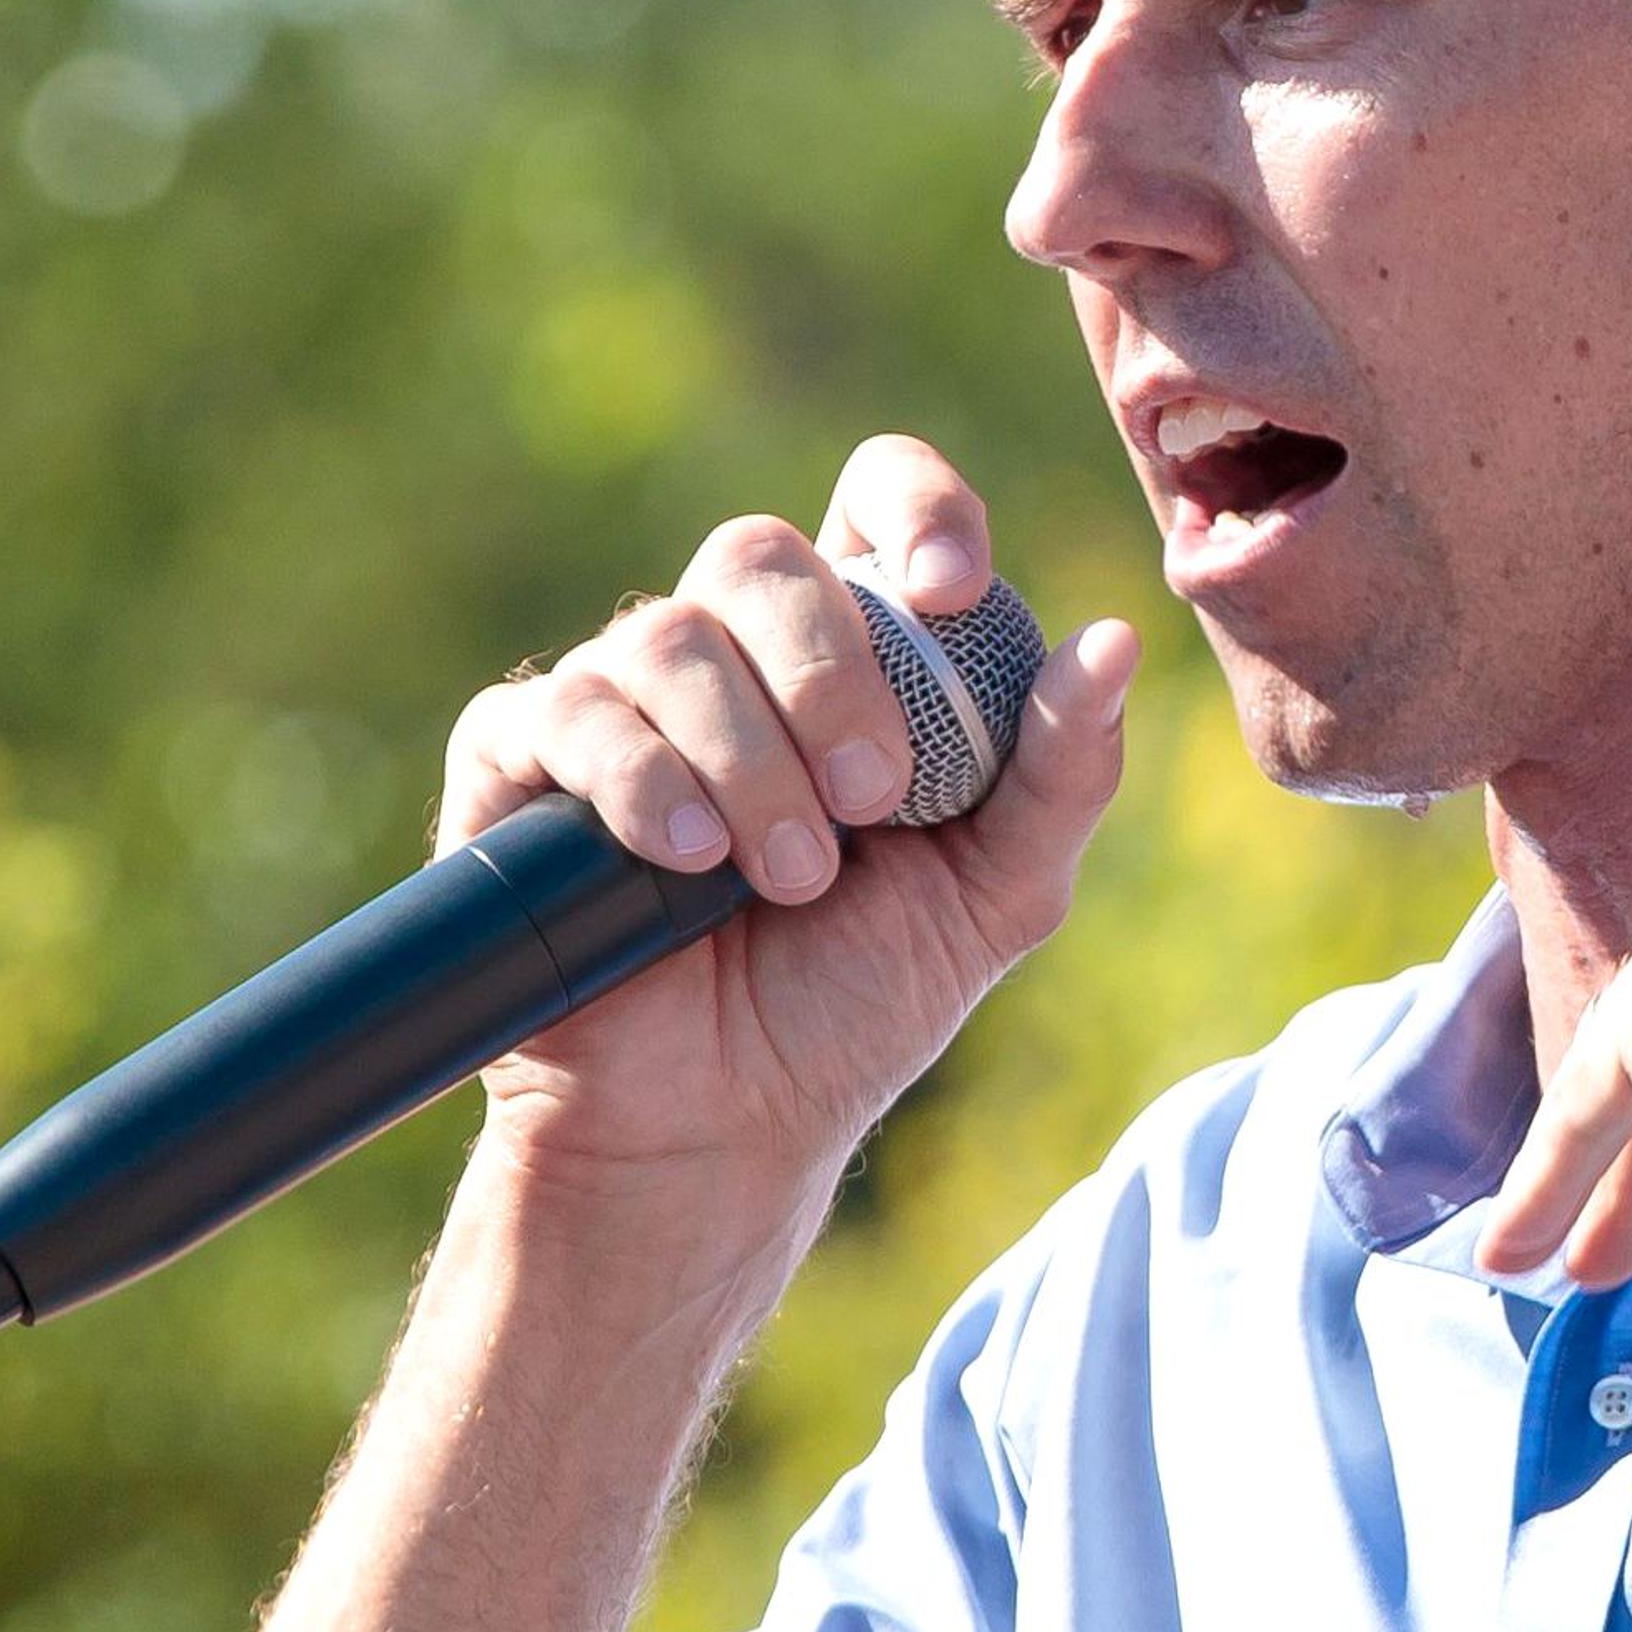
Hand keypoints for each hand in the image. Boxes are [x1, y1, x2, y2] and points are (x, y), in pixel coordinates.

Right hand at [440, 437, 1136, 1216]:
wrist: (726, 1131)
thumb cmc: (855, 1006)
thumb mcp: (995, 898)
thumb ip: (1060, 775)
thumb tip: (1114, 638)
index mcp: (848, 656)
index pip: (873, 500)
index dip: (917, 509)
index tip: (955, 592)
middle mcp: (726, 655)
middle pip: (759, 553)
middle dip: (828, 671)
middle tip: (873, 799)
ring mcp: (615, 703)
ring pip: (665, 637)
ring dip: (748, 760)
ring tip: (785, 879)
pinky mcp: (517, 766)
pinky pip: (564, 713)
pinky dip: (640, 781)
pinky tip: (686, 862)